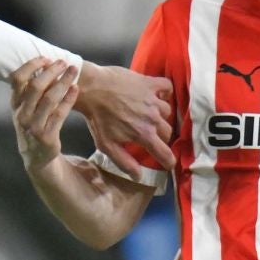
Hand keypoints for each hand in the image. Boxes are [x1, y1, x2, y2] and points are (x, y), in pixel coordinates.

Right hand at [9, 57, 77, 170]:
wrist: (36, 156)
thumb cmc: (33, 125)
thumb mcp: (26, 108)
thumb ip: (31, 90)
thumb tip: (47, 63)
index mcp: (15, 105)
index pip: (17, 79)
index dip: (31, 66)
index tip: (46, 59)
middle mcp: (21, 115)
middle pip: (35, 87)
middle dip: (51, 71)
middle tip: (63, 62)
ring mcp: (33, 126)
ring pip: (49, 99)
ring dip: (63, 82)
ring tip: (73, 71)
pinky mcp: (47, 137)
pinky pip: (60, 114)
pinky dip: (68, 100)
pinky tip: (75, 89)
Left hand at [72, 62, 172, 177]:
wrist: (90, 89)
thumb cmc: (97, 118)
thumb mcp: (106, 145)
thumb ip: (124, 162)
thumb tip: (139, 176)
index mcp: (143, 134)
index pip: (165, 152)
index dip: (169, 161)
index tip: (169, 163)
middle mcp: (152, 117)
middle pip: (168, 131)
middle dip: (161, 137)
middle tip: (151, 135)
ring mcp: (152, 99)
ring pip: (167, 111)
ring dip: (160, 116)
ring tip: (150, 116)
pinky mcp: (149, 83)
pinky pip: (167, 87)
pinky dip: (165, 92)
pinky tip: (157, 96)